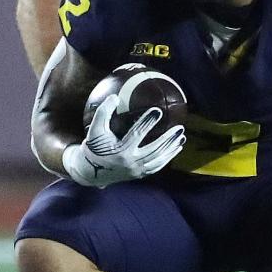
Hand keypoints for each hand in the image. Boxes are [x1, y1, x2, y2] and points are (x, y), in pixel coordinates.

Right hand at [62, 94, 184, 187]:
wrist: (90, 172)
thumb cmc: (94, 147)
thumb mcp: (95, 129)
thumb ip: (104, 112)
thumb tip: (115, 97)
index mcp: (120, 151)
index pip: (137, 135)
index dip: (148, 122)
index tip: (158, 110)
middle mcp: (131, 163)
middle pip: (154, 150)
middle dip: (168, 139)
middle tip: (180, 127)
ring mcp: (136, 171)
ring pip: (159, 160)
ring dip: (171, 148)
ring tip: (181, 136)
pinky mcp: (139, 175)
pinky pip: (157, 166)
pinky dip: (167, 157)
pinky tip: (176, 148)